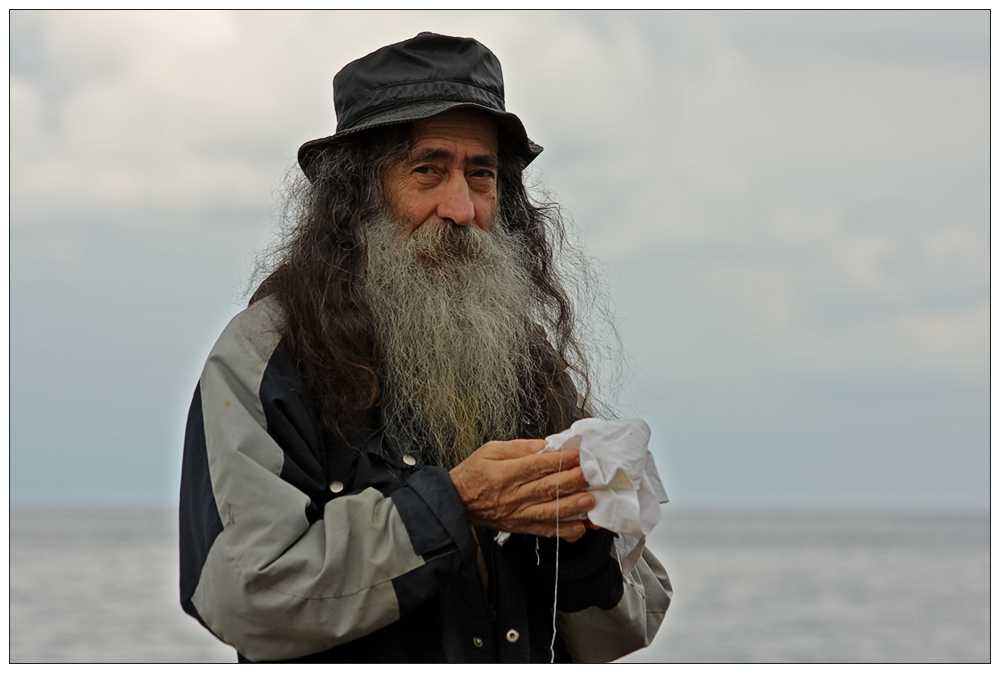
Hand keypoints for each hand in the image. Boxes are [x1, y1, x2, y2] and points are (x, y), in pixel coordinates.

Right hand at [449, 439, 594, 540]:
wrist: (457, 503)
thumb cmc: (473, 475)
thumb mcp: (489, 451)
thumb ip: (517, 447)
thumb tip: (542, 445)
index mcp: (504, 474)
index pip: (536, 466)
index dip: (559, 460)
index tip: (577, 454)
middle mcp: (513, 496)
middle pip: (546, 488)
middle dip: (571, 481)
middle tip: (590, 474)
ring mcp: (518, 514)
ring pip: (548, 512)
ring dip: (571, 507)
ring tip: (589, 501)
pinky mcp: (521, 527)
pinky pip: (544, 530)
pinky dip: (563, 531)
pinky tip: (579, 528)